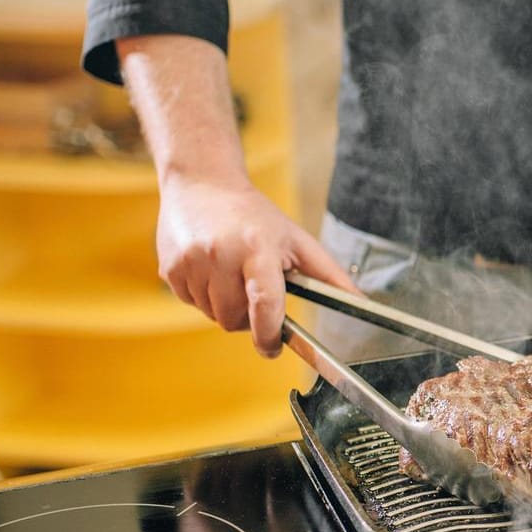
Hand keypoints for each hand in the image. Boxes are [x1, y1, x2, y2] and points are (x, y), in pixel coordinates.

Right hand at [154, 175, 357, 356]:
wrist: (201, 184)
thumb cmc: (255, 216)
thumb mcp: (295, 239)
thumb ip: (328, 275)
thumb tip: (362, 302)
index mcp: (257, 248)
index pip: (265, 302)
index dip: (269, 333)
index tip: (272, 347)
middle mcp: (221, 255)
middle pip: (235, 318)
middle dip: (248, 318)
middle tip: (253, 293)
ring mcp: (191, 262)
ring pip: (212, 315)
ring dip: (225, 307)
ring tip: (231, 275)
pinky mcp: (170, 268)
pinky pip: (191, 303)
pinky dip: (203, 297)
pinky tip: (209, 270)